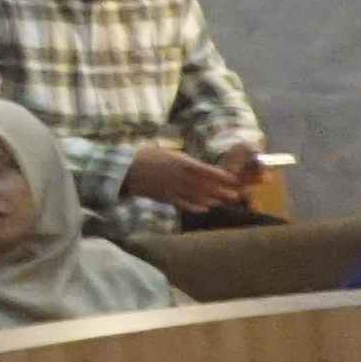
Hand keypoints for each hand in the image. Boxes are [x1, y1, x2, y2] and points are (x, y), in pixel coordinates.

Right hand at [119, 144, 244, 212]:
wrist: (123, 169)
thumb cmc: (143, 155)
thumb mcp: (165, 152)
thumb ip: (182, 160)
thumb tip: (195, 165)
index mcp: (181, 163)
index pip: (207, 171)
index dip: (221, 176)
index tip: (234, 179)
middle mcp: (180, 177)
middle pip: (205, 185)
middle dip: (221, 190)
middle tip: (236, 195)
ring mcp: (173, 188)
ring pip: (197, 196)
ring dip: (211, 199)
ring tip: (223, 202)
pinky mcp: (165, 198)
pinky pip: (183, 204)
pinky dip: (194, 207)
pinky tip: (204, 209)